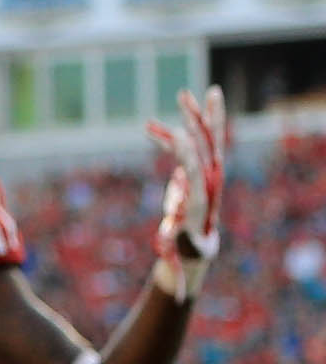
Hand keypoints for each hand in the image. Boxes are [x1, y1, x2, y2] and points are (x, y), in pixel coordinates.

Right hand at [147, 84, 225, 301]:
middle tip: (204, 95)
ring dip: (193, 121)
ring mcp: (202, 183)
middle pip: (212, 150)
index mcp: (205, 208)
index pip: (202, 176)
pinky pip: (184, 155)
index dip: (192, 158)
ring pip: (202, 146)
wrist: (187, 267)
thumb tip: (174, 233)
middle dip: (208, 123)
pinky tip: (151, 128)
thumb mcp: (178, 261)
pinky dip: (169, 140)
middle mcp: (209, 190)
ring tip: (185, 95)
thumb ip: (177, 247)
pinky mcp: (190, 182)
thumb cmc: (181, 267)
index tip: (181, 139)